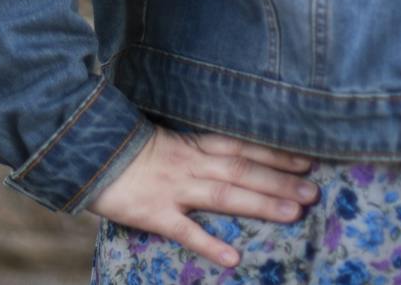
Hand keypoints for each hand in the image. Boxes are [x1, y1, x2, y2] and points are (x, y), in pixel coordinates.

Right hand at [85, 125, 319, 267]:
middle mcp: (191, 165)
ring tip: (292, 214)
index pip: (242, 148)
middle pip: (242, 171)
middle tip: (312, 192)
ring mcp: (174, 189)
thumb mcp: (167, 140)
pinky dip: (209, 245)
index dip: (275, 155)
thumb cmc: (127, 146)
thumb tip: (229, 155)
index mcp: (193, 146)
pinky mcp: (155, 214)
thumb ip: (196, 148)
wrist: (87, 151)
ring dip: (260, 204)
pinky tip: (233, 260)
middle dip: (279, 181)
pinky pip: (185, 231)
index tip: (307, 160)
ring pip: (225, 195)